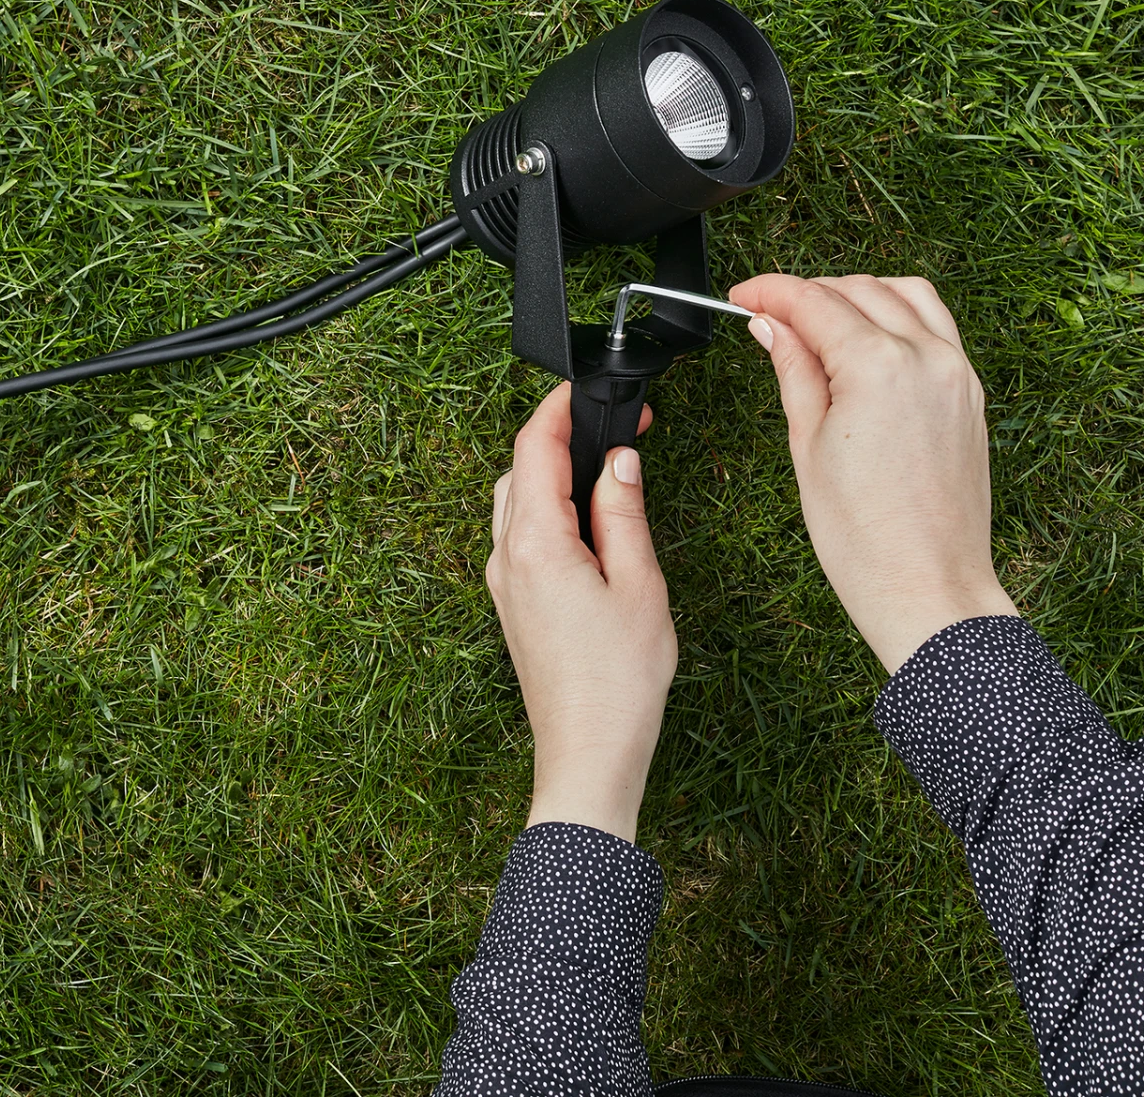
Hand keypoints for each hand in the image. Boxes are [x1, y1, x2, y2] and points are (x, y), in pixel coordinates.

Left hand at [487, 383, 676, 842]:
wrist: (587, 752)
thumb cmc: (618, 680)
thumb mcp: (639, 584)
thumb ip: (624, 513)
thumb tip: (618, 462)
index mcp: (536, 544)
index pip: (533, 450)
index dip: (558, 410)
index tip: (587, 390)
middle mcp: (507, 558)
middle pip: (518, 471)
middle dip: (558, 438)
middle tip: (612, 428)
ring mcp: (504, 582)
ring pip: (514, 502)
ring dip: (549, 473)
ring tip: (602, 467)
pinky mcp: (512, 603)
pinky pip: (519, 535)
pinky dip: (545, 509)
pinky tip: (583, 519)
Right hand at [728, 274, 1017, 673]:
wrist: (927, 589)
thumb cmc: (865, 537)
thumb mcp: (807, 445)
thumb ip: (794, 370)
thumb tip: (772, 326)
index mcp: (879, 366)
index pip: (814, 302)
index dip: (769, 291)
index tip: (742, 296)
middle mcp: (927, 358)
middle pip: (859, 289)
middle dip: (808, 292)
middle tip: (767, 314)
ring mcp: (957, 373)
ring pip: (906, 295)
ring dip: (857, 295)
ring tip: (817, 322)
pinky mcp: (970, 394)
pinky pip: (936, 327)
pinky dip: (898, 317)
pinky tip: (866, 342)